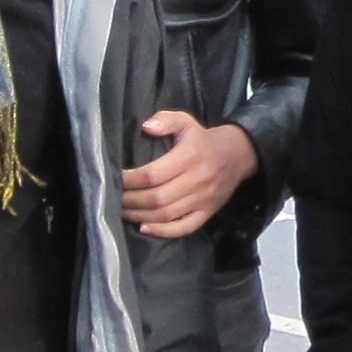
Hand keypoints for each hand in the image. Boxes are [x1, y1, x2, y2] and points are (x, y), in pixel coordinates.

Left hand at [120, 111, 257, 240]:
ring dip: (140, 215)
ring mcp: (203, 199)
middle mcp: (196, 180)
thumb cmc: (202, 140)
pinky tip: (145, 228)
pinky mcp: (207, 212)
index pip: (151, 174)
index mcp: (188, 157)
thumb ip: (166, 120)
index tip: (115, 179)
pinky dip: (164, 231)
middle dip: (131, 201)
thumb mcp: (186, 122)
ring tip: (123, 212)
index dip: (129, 180)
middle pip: (156, 198)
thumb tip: (146, 127)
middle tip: (113, 198)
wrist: (238, 155)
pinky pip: (184, 227)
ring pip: (166, 214)